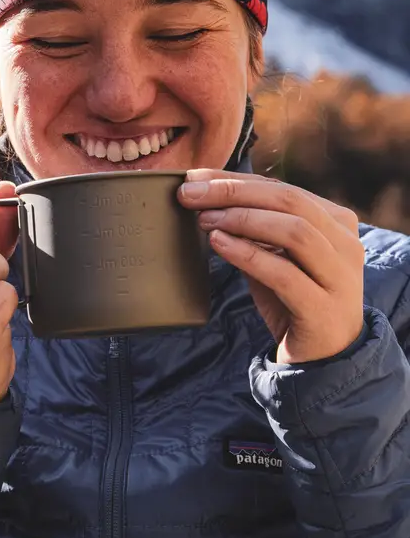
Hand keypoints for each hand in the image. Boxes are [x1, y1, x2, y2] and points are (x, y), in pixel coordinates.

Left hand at [178, 170, 364, 363]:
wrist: (323, 359)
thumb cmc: (293, 298)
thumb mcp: (274, 255)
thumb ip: (253, 226)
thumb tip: (203, 193)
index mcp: (336, 222)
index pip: (282, 188)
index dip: (235, 180)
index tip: (194, 178)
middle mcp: (346, 244)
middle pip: (289, 200)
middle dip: (234, 192)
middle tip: (191, 194)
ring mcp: (340, 278)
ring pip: (294, 231)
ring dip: (242, 220)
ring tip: (204, 220)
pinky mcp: (324, 309)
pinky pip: (284, 274)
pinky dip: (247, 254)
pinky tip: (218, 244)